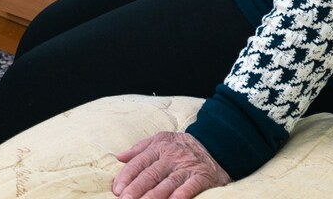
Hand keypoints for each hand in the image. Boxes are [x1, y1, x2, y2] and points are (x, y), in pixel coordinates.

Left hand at [111, 131, 230, 198]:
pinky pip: (190, 186)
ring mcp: (187, 167)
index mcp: (160, 147)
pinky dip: (181, 195)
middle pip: (151, 174)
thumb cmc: (182, 146)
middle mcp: (172, 157)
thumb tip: (119, 157)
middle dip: (137, 189)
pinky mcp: (202, 176)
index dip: (127, 176)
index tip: (117, 190)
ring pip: (168, 183)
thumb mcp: (161, 139)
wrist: (216, 145)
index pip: (139, 162)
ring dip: (154, 196)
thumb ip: (140, 148)